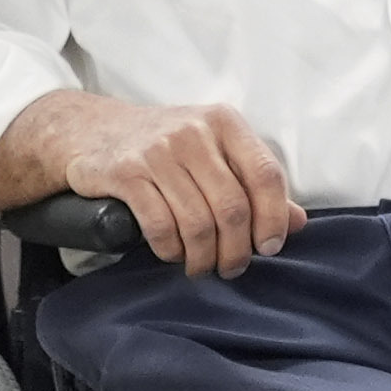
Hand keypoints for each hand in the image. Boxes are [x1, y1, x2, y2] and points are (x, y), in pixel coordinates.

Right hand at [0, 89, 297, 277]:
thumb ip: (254, 182)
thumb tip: (297, 222)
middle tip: (232, 267)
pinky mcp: (126, 172)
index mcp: (224, 123)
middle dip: (237, 249)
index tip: (270, 246)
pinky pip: (160, 225)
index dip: (274, 218)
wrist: (92, 129)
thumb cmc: (165, 146)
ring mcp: (157, 151)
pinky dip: (171, 250)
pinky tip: (172, 254)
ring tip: (203, 267)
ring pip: (197, 222)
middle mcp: (194, 133)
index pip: (266, 175)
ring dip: (204, 257)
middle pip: (233, 207)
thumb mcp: (214, 151)